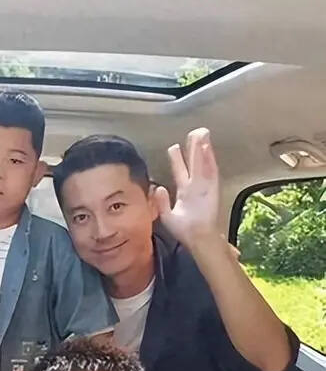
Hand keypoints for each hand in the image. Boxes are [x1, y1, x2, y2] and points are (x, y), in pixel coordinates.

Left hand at [154, 127, 221, 251]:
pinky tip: (206, 147)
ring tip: (201, 133)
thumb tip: (157, 188)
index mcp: (185, 192)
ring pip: (203, 163)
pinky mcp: (212, 188)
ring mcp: (204, 186)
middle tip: (193, 132)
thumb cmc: (183, 230)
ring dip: (202, 148)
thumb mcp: (167, 216)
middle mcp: (195, 187)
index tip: (173, 148)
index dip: (177, 160)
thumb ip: (161, 202)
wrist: (197, 238)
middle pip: (194, 163)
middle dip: (193, 148)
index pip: (180, 172)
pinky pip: (210, 170)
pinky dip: (208, 158)